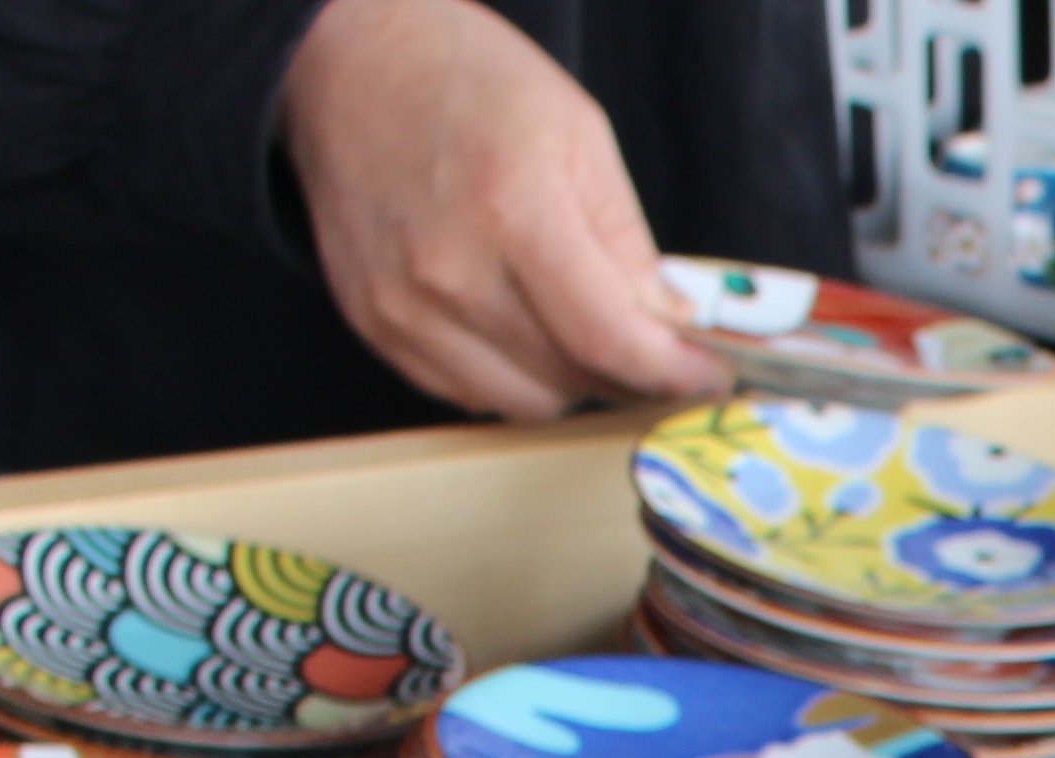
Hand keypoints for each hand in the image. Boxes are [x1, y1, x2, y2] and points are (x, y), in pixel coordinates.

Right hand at [281, 0, 727, 418]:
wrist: (347, 59)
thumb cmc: (467, 81)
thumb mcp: (580, 134)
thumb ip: (630, 241)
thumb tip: (673, 323)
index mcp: (512, 210)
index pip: (609, 339)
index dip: (672, 373)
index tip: (707, 374)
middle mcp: (448, 269)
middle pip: (572, 377)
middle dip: (633, 374)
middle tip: (655, 347)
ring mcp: (401, 303)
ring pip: (523, 401)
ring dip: (572, 381)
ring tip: (585, 332)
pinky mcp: (372, 320)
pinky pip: (465, 391)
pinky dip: (510, 376)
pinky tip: (524, 328)